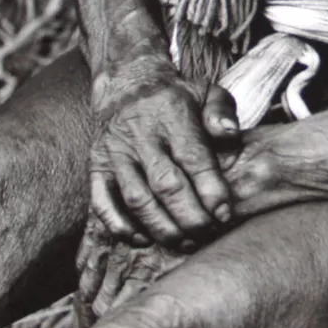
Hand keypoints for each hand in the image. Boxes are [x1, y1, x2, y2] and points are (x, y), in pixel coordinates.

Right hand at [89, 74, 240, 250]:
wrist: (127, 84)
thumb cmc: (176, 98)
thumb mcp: (206, 92)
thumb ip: (221, 112)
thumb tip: (230, 134)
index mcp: (171, 115)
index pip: (192, 157)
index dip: (210, 189)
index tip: (225, 213)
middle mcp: (140, 134)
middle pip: (165, 184)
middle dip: (189, 217)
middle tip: (207, 234)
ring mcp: (115, 152)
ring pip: (137, 199)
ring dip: (162, 228)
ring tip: (185, 242)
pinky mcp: (96, 167)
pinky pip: (102, 203)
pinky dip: (120, 226)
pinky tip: (143, 239)